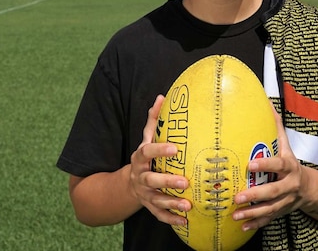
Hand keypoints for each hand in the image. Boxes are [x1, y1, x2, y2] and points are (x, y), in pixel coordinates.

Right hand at [128, 94, 191, 226]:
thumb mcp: (146, 139)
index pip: (147, 152)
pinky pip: (159, 215)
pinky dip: (171, 219)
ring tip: (188, 205)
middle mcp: (140, 177)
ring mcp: (144, 194)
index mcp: (140, 158)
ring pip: (156, 200)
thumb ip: (153, 121)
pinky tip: (185, 221)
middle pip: (151, 180)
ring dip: (171, 203)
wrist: (128, 184)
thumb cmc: (145, 157)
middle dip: (167, 181)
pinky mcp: (149, 206)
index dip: (160, 150)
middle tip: (185, 181)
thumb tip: (162, 97)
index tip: (175, 148)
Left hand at [231, 105, 305, 230]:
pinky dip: (255, 224)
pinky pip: (268, 219)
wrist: (310, 189)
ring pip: (270, 209)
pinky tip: (242, 226)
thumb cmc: (291, 164)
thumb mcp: (287, 146)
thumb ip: (276, 127)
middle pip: (273, 191)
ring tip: (236, 213)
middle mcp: (289, 185)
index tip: (250, 164)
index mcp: (289, 167)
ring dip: (252, 213)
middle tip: (238, 195)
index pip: (278, 165)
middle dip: (255, 194)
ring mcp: (286, 201)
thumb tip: (267, 103)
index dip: (265, 164)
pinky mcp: (281, 212)